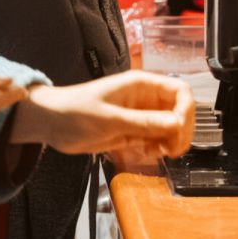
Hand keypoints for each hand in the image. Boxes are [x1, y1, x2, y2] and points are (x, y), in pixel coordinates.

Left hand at [10, 71, 194, 158]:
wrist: (52, 123)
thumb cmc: (75, 111)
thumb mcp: (111, 119)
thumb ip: (144, 123)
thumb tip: (176, 124)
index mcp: (141, 85)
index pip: (180, 91)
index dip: (185, 111)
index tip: (178, 131)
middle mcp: (145, 99)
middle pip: (180, 111)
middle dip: (180, 131)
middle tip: (170, 148)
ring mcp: (140, 116)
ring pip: (171, 128)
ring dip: (170, 142)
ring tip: (155, 152)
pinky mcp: (133, 131)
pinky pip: (157, 139)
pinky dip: (158, 148)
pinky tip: (146, 153)